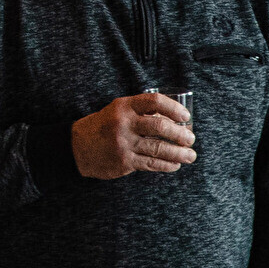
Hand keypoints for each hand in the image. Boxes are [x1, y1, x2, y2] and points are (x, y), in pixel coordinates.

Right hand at [71, 91, 193, 179]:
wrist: (77, 148)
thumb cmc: (104, 127)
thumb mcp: (118, 111)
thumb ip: (141, 112)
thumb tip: (173, 119)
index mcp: (124, 106)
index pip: (155, 102)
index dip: (174, 108)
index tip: (186, 117)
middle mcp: (124, 123)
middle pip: (160, 127)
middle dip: (181, 134)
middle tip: (191, 139)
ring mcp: (124, 143)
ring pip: (159, 149)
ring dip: (179, 153)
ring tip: (191, 155)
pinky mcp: (124, 161)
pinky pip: (151, 163)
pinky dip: (167, 165)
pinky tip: (175, 165)